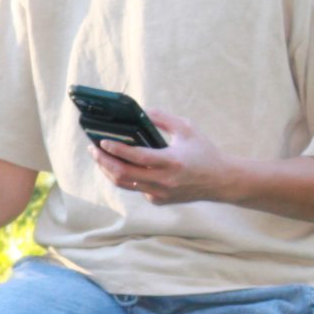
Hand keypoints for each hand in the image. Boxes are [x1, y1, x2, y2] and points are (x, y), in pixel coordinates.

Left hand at [93, 110, 228, 205]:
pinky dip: (127, 177)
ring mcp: (160, 194)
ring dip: (109, 170)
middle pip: (123, 174)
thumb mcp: (187, 128)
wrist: (220, 181)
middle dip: (103, 161)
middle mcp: (164, 181)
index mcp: (171, 161)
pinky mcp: (158, 201)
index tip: (102, 142)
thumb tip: (140, 112)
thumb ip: (162, 118)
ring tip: (100, 157)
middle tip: (93, 149)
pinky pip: (136, 188)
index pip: (137, 157)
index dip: (117, 150)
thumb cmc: (204, 151)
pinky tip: (121, 166)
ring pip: (125, 184)